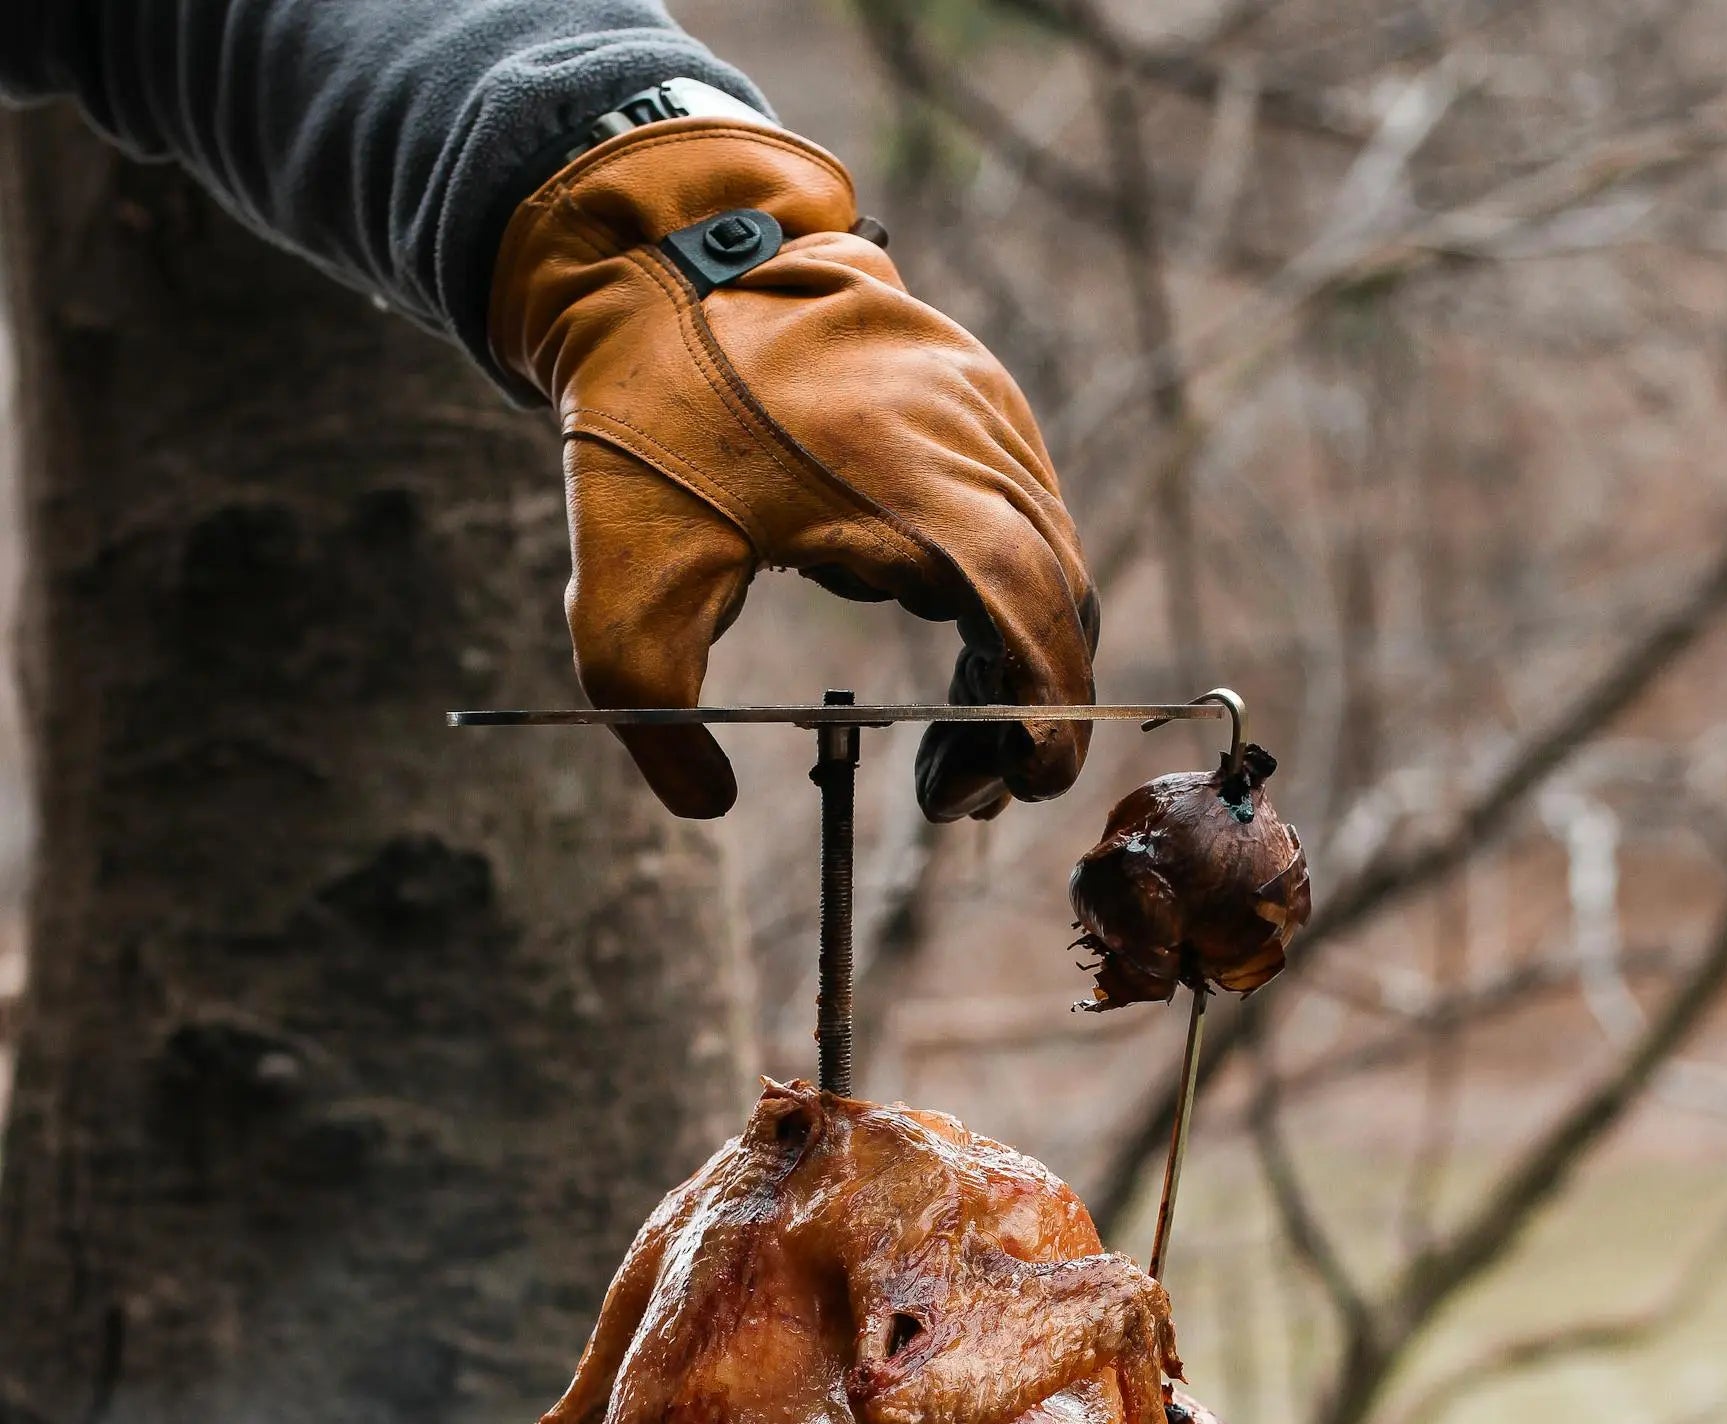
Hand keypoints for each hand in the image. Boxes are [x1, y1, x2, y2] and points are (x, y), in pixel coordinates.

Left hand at [490, 118, 1097, 820]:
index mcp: (911, 485)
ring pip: (1048, 561)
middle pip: (1055, 602)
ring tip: (942, 748)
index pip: (1030, 612)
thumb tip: (708, 804)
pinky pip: (1023, 512)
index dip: (1046, 712)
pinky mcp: (976, 395)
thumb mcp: (621, 594)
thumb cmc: (646, 427)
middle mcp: (973, 438)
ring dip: (1011, 661)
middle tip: (953, 799)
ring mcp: (985, 408)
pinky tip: (931, 631)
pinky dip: (1000, 592)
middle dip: (1021, 716)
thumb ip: (659, 719)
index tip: (1026, 786)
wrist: (657, 266)